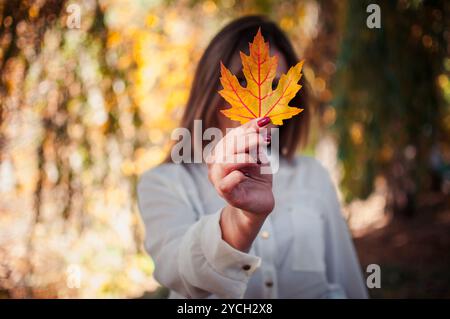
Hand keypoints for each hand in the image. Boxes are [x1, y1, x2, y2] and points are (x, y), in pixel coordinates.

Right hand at [207, 117, 273, 250]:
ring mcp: (218, 179)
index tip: (264, 122)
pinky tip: (244, 175)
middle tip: (263, 139)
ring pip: (225, 162)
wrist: (259, 202)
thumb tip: (264, 120)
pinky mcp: (226, 194)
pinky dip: (236, 176)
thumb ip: (257, 139)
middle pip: (227, 146)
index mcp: (221, 152)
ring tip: (258, 159)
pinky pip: (226, 183)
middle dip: (247, 140)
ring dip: (243, 157)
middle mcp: (215, 164)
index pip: (232, 136)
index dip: (247, 128)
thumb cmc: (256, 177)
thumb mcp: (258, 155)